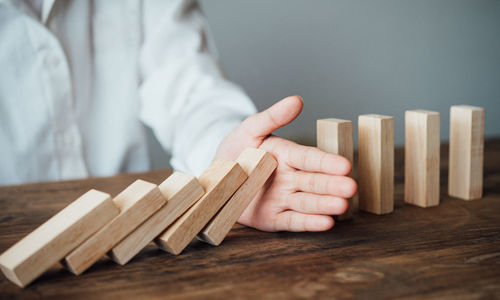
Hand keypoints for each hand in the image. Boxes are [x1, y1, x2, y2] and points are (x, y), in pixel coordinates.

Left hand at [215, 96, 356, 231]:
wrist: (215, 178)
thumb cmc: (236, 150)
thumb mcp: (250, 130)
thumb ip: (272, 117)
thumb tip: (297, 100)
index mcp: (287, 155)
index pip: (309, 158)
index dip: (326, 162)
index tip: (344, 165)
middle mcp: (290, 178)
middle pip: (314, 181)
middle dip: (332, 185)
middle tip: (351, 187)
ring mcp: (284, 199)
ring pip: (308, 202)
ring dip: (325, 204)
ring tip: (342, 206)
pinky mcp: (275, 219)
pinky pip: (294, 221)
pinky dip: (310, 223)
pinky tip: (327, 222)